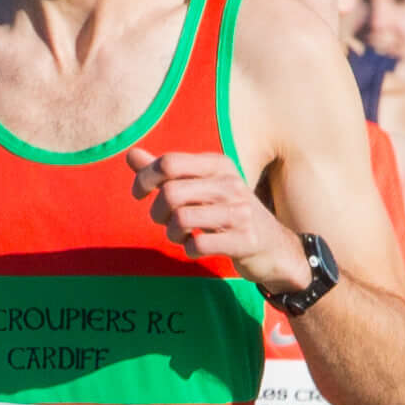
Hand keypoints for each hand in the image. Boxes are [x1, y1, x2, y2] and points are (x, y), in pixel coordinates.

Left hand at [122, 146, 307, 287]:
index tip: (140, 194)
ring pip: (181, 219)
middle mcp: (230, 183)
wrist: (274, 246)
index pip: (168, 162)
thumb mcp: (201, 186)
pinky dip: (189, 250)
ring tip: (180, 235)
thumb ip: (165, 172)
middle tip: (162, 221)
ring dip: (171, 233)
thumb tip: (130, 154)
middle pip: (170, 192)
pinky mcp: (244, 241)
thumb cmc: (228, 213)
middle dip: (156, 212)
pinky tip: (196, 247)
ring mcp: (240, 212)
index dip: (144, 179)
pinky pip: (198, 245)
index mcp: (217, 164)